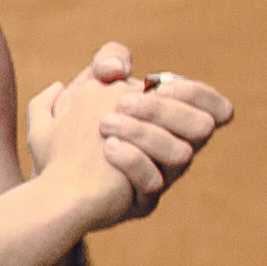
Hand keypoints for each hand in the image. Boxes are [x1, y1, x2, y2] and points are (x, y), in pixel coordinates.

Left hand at [33, 43, 231, 223]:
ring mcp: (162, 177)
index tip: (156, 84)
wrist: (50, 176)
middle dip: (163, 109)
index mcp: (173, 123)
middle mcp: (175, 151)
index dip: (196, 93)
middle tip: (122, 102)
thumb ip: (106, 64)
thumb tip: (116, 68)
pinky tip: (108, 148)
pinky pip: (153, 182)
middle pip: (202, 127)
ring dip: (144, 132)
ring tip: (104, 124)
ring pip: (181, 155)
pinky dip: (132, 160)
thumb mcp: (85, 91)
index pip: (215, 108)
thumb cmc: (73, 132)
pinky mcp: (142, 201)